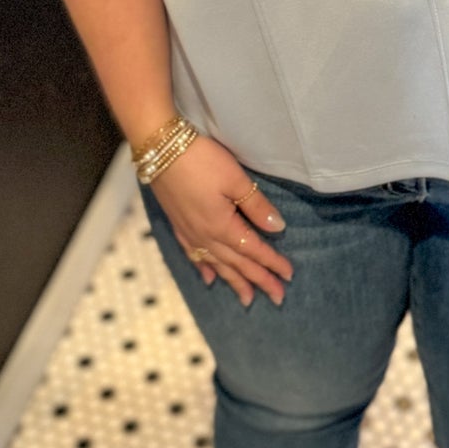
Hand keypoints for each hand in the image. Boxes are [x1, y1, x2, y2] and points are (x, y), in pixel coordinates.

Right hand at [148, 133, 292, 307]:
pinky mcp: (177, 225)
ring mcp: (189, 233)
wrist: (160, 148)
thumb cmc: (201, 159)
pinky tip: (210, 278)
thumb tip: (278, 228)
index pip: (253, 250)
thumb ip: (256, 206)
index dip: (272, 264)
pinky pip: (193, 255)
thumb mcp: (235, 179)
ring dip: (234, 282)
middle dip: (258, 281)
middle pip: (237, 264)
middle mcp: (205, 236)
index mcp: (222, 226)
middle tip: (277, 298)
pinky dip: (204, 268)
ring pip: (217, 265)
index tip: (288, 277)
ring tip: (247, 299)